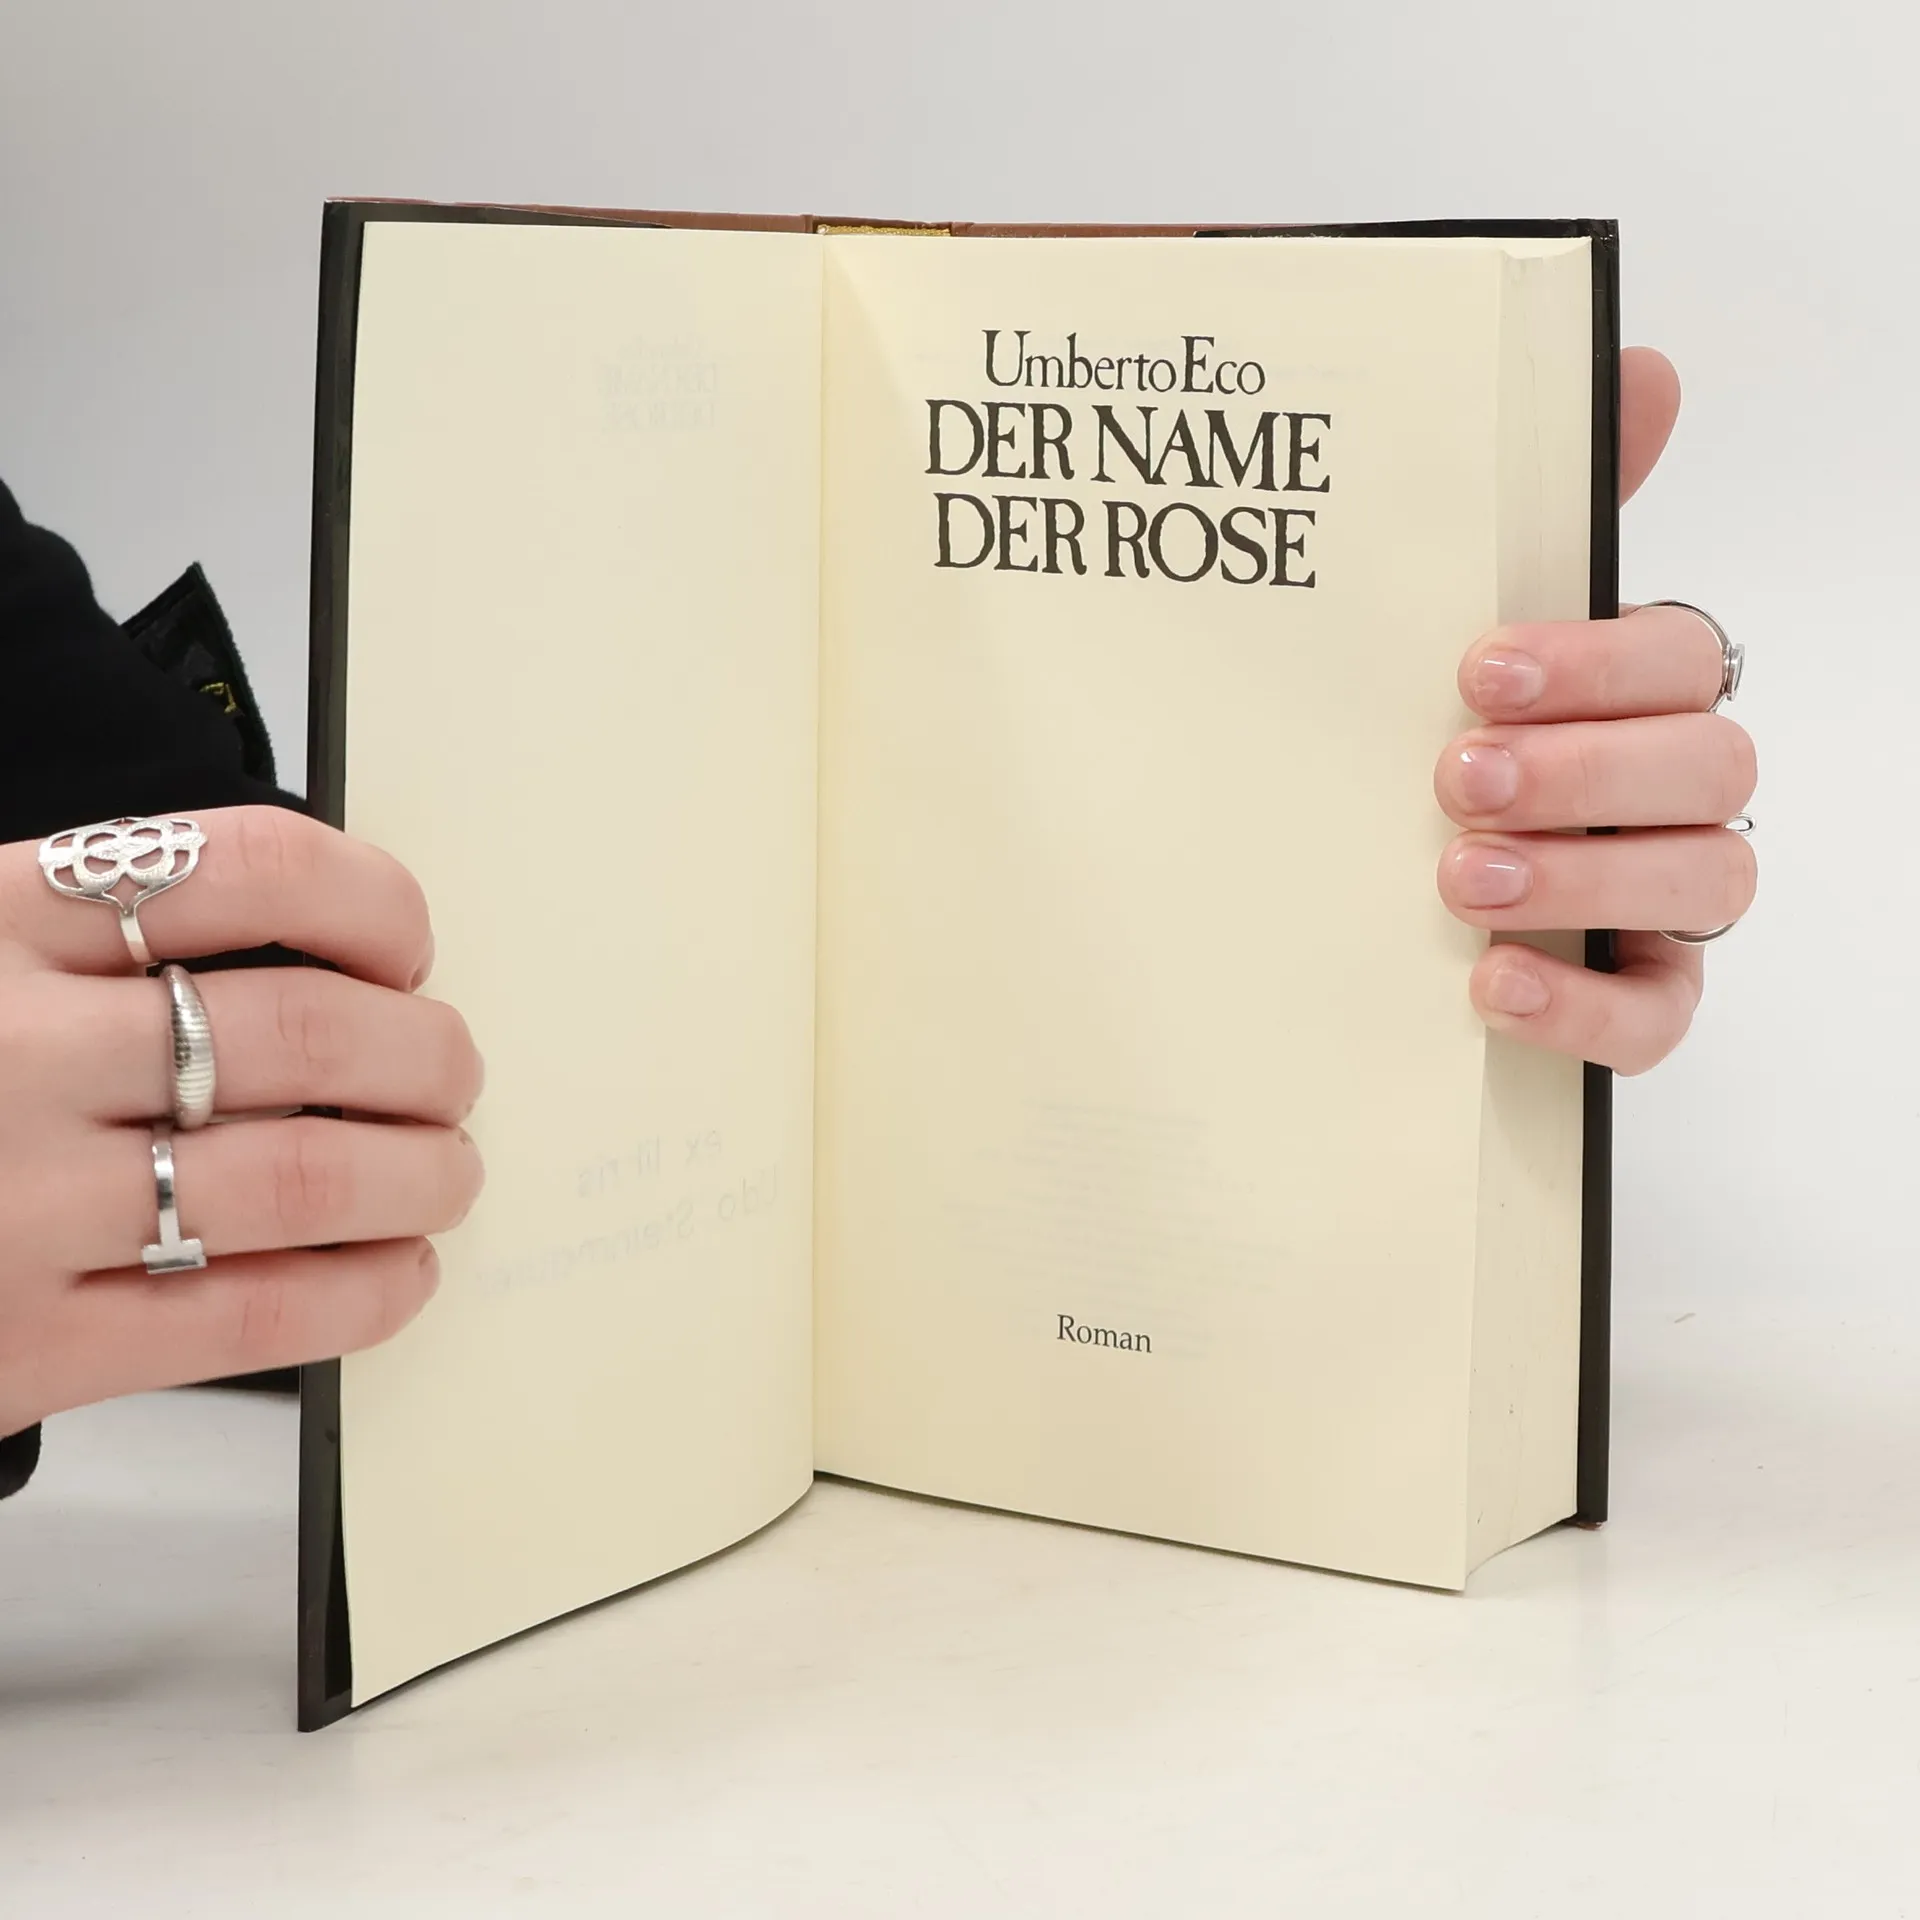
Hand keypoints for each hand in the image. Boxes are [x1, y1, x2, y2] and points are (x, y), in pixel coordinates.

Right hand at [0, 807, 483, 1436]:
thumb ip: (101, 941)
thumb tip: (340, 966)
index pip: (253, 867)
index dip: (375, 908)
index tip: (407, 954)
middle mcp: (11, 1050)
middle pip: (305, 1029)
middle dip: (426, 1057)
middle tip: (452, 1077)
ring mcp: (14, 1203)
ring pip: (303, 1176)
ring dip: (421, 1176)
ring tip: (447, 1175)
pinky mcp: (23, 1344)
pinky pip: (249, 1315)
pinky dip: (362, 1294)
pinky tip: (399, 1274)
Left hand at [1434, 348, 1756, 1073]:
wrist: (1363, 881)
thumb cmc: (1429, 733)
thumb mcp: (1452, 624)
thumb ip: (1541, 511)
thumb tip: (1638, 364)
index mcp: (1635, 691)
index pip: (1679, 655)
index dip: (1595, 662)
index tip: (1474, 671)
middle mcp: (1672, 790)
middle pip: (1710, 766)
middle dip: (1584, 772)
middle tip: (1452, 780)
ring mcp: (1665, 899)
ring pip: (1710, 880)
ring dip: (1587, 877)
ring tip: (1461, 882)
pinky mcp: (1637, 998)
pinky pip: (1660, 1019)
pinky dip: (1585, 1008)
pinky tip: (1493, 986)